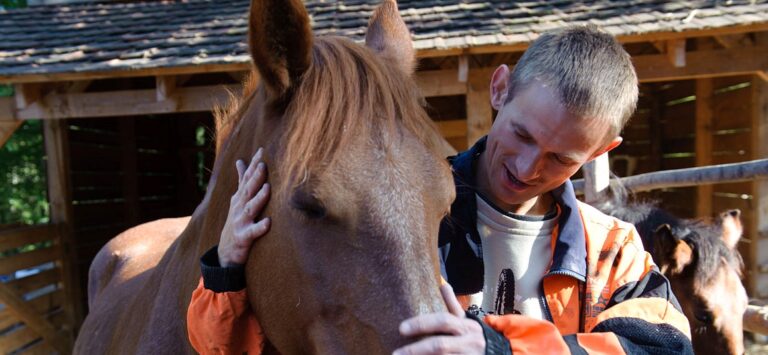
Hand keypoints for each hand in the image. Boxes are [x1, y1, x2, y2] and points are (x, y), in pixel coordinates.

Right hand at [218, 147, 270, 266]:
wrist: (226, 250)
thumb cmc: (237, 220)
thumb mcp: (237, 199)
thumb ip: (241, 180)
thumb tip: (240, 160)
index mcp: (240, 197)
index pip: (247, 178)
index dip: (254, 164)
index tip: (262, 150)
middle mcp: (239, 207)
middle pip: (248, 190)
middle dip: (255, 177)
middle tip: (263, 165)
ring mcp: (240, 222)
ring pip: (250, 208)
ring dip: (259, 198)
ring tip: (267, 188)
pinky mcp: (243, 237)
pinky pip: (253, 232)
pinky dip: (260, 227)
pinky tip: (268, 222)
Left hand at [393, 284, 484, 354]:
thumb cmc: (474, 337)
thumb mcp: (467, 321)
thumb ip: (453, 305)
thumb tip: (443, 285)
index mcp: (466, 326)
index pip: (443, 321)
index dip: (421, 324)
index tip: (401, 329)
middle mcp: (468, 342)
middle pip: (439, 345)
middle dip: (416, 349)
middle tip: (396, 353)